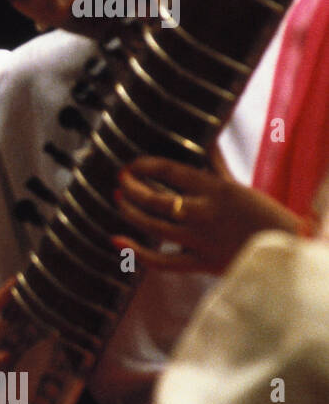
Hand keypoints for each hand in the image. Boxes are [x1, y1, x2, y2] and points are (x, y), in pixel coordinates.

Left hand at [111, 155, 303, 273]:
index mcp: (215, 189)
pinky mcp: (201, 262)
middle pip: (154, 199)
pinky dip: (136, 252)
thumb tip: (208, 141)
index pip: (169, 171)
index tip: (130, 166)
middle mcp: (203, 212)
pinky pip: (162, 261)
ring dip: (129, 212)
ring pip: (153, 225)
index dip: (144, 167)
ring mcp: (200, 239)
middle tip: (120, 182)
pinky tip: (117, 239)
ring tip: (118, 201)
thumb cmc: (263, 214)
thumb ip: (217, 167)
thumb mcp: (239, 186)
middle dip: (131, 189)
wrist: (287, 249)